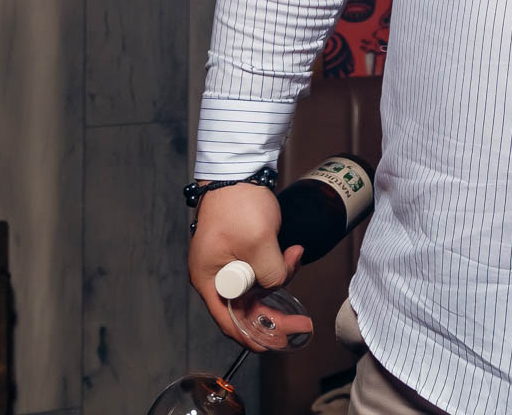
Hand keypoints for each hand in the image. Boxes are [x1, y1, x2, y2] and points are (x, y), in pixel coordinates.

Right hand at [187, 182, 303, 342]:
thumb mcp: (260, 244)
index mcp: (209, 280)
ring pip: (256, 290)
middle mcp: (214, 277)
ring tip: (295, 258)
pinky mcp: (240, 252)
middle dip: (275, 316)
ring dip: (280, 282)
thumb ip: (271, 274)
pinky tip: (292, 254)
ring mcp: (227, 264)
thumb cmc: (239, 204)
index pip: (230, 322)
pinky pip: (260, 272)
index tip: (281, 343)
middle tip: (302, 324)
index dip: (256, 336)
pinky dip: (278, 269)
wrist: (239, 170)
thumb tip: (278, 286)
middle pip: (245, 310)